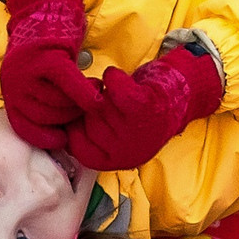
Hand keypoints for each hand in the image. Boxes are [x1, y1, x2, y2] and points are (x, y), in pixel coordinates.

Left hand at [0, 0, 88, 151]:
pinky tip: (97, 95)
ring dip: (79, 103)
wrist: (45, 4)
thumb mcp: (38, 78)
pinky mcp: (45, 59)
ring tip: (93, 93)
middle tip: (87, 108)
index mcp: (9, 91)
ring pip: (59, 104)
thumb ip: (43, 100)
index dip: (45, 137)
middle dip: (70, 116)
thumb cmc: (48, 45)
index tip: (64, 140)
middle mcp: (13, 83)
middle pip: (46, 117)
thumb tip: (64, 129)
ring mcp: (26, 72)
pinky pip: (69, 85)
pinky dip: (85, 93)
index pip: (24, 127)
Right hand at [61, 44, 224, 171]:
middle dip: (90, 105)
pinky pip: (111, 86)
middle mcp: (124, 151)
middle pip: (85, 122)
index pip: (76, 148)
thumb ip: (90, 137)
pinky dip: (112, 77)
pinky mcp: (143, 107)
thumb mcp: (114, 135)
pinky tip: (117, 79)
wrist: (182, 96)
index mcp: (115, 161)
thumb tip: (55, 125)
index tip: (84, 114)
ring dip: (102, 91)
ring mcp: (134, 130)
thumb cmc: (141, 113)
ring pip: (96, 103)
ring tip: (113, 91)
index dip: (75, 126)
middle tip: (104, 98)